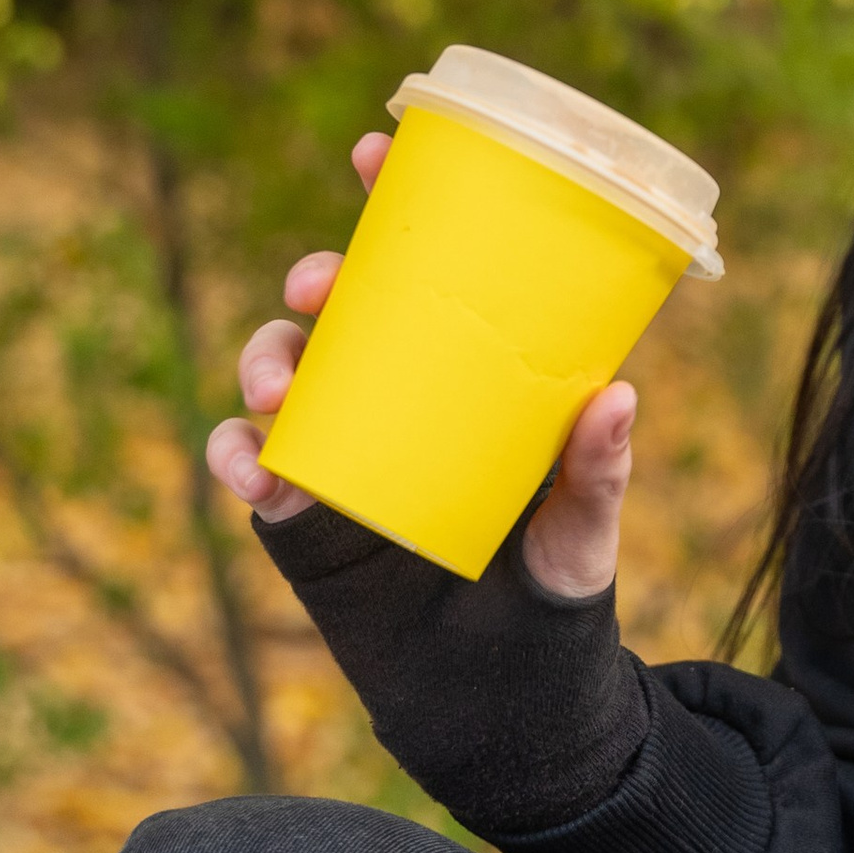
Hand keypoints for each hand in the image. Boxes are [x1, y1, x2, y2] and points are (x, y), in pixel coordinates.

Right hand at [205, 132, 637, 598]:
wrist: (507, 700)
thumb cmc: (553, 592)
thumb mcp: (583, 531)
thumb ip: (596, 474)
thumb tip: (618, 397)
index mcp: (464, 373)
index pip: (429, 272)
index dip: (397, 205)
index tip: (375, 151)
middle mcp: (396, 396)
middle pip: (339, 308)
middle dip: (315, 278)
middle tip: (319, 284)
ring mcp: (342, 449)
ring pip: (282, 372)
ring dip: (266, 357)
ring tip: (276, 383)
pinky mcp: (301, 517)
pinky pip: (250, 465)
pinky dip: (236, 455)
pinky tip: (250, 463)